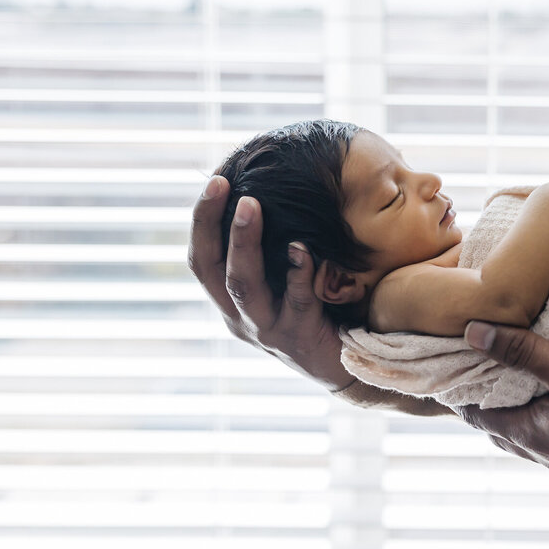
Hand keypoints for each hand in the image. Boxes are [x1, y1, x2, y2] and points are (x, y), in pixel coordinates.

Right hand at [188, 175, 354, 390]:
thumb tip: (274, 192)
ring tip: (251, 205)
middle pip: (211, 270)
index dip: (201, 221)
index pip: (201, 259)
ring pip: (243, 286)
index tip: (215, 182)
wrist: (347, 366)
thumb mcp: (283, 282)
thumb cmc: (315, 313)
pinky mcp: (299, 338)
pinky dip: (297, 273)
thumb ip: (274, 251)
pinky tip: (302, 248)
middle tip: (222, 185)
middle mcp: (240, 317)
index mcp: (230, 302)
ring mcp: (267, 330)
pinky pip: (296, 301)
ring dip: (244, 243)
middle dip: (212, 224)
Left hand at [454, 321, 548, 489]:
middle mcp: (547, 453)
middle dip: (486, 401)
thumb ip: (524, 352)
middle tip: (477, 373)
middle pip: (502, 426)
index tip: (450, 369)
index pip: (477, 413)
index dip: (460, 392)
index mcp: (531, 434)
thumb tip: (472, 333)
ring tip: (515, 387)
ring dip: (518, 412)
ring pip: (532, 435)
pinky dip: (548, 421)